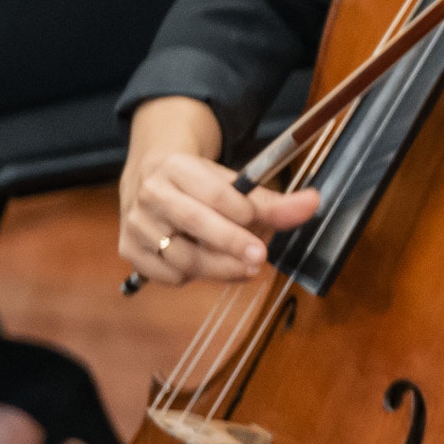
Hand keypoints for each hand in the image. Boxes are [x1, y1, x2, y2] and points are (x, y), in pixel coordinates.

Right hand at [117, 96, 320, 286]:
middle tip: (261, 257)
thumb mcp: (233, 184)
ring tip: (243, 265)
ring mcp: (137, 223)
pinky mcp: (130, 250)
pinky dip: (193, 276)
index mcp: (177, 167)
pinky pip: (169, 275)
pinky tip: (206, 265)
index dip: (243, 211)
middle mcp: (151, 193)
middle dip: (233, 244)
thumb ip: (274, 201)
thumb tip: (313, 203)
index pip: (215, 192)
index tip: (260, 222)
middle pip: (196, 223)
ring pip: (183, 257)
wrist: (149, 182)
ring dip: (220, 267)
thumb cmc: (199, 186)